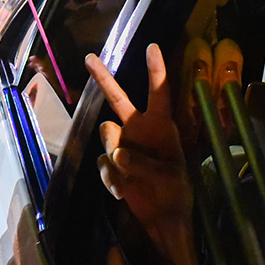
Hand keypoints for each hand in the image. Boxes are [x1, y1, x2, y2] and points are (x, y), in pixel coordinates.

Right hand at [85, 44, 192, 231]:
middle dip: (103, 78)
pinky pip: (101, 162)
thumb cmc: (174, 191)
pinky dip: (109, 179)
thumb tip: (117, 155)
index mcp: (160, 126)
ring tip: (126, 178)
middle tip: (90, 57)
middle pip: (118, 98)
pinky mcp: (111, 163)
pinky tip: (122, 193)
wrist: (162, 217)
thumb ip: (142, 164)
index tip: (152, 47)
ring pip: (105, 134)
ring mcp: (123, 144)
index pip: (159, 93)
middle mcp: (139, 129)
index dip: (155, 70)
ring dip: (113, 157)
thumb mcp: (166, 177)